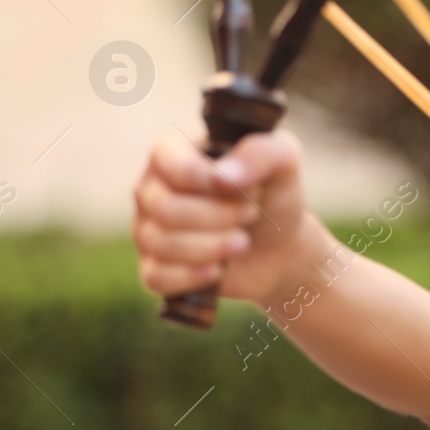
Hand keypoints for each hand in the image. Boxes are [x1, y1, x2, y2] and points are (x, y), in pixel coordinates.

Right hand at [133, 129, 317, 304]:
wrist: (279, 246)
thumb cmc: (272, 196)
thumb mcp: (283, 162)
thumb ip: (260, 153)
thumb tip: (222, 176)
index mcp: (171, 153)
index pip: (171, 165)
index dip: (207, 181)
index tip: (242, 189)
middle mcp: (150, 189)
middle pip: (166, 208)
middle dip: (219, 217)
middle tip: (250, 216)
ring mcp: (147, 229)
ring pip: (162, 243)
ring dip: (213, 246)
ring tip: (243, 242)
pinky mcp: (153, 267)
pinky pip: (156, 277)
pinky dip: (192, 276)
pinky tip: (218, 270)